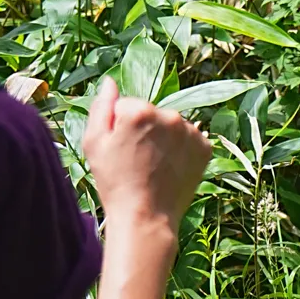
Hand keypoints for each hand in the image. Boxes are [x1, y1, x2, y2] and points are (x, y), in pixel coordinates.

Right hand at [83, 79, 211, 231]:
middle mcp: (170, 115)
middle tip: (136, 159)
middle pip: (152, 114)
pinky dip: (181, 150)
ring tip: (153, 165)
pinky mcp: (205, 147)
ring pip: (171, 126)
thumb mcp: (94, 143)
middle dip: (144, 130)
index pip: (127, 106)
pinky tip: (170, 167)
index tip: (121, 148)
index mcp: (140, 110)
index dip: (120, 126)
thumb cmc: (114, 182)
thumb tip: (109, 82)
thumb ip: (101, 107)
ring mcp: (191, 131)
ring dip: (163, 139)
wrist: (146, 217)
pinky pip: (188, 139)